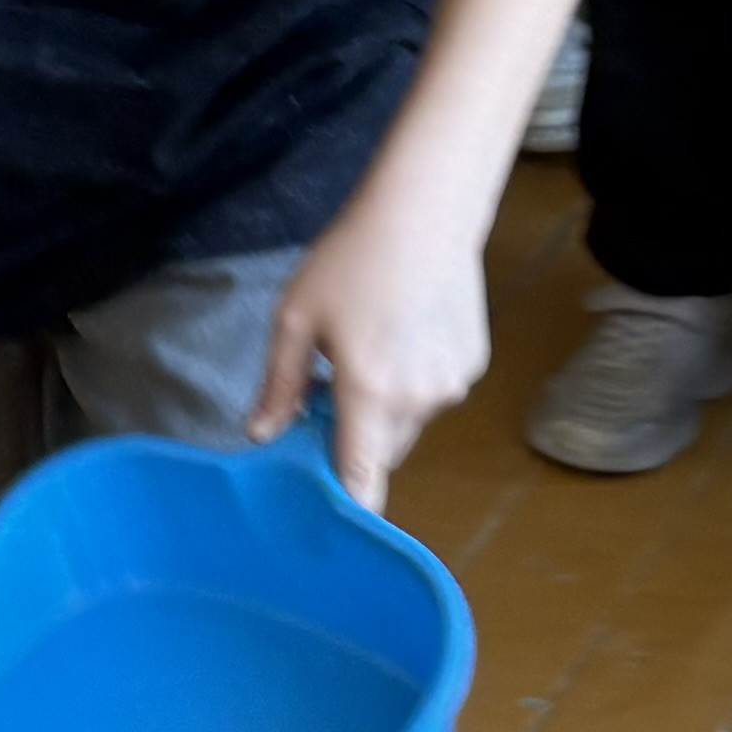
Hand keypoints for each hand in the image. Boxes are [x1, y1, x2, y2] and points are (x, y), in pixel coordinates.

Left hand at [255, 157, 497, 507]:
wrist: (425, 211)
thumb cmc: (352, 259)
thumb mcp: (296, 319)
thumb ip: (279, 385)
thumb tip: (261, 433)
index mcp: (369, 392)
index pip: (362, 477)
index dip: (346, 503)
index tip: (328, 519)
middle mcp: (417, 398)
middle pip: (381, 451)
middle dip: (354, 435)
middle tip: (328, 388)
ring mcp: (451, 384)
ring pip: (408, 422)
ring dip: (384, 407)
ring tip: (368, 346)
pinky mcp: (471, 365)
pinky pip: (433, 394)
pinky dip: (413, 381)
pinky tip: (401, 332)